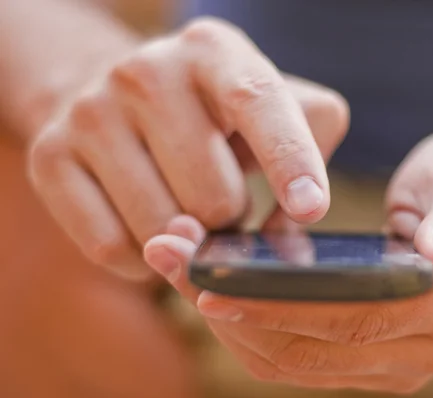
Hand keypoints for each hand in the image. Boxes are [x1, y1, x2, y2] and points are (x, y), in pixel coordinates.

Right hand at [26, 17, 348, 279]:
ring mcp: (91, 111)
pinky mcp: (49, 156)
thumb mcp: (271, 110)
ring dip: (187, 239)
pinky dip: (142, 260)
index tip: (310, 207)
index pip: (259, 103)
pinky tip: (146, 226)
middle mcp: (147, 71)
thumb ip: (307, 152)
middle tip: (220, 197)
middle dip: (229, 216)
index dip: (290, 159)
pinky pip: (111, 247)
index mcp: (214, 51)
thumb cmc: (211, 115)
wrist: (115, 97)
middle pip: (214, 197)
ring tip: (183, 206)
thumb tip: (293, 225)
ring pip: (163, 230)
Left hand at [144, 129, 432, 393]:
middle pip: (308, 347)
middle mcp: (421, 351)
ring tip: (177, 269)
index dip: (277, 306)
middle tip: (168, 259)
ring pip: (292, 361)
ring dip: (228, 322)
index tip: (208, 284)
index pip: (349, 318)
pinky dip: (248, 327)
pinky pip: (296, 357)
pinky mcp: (368, 360)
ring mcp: (393, 364)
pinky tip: (215, 289)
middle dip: (230, 310)